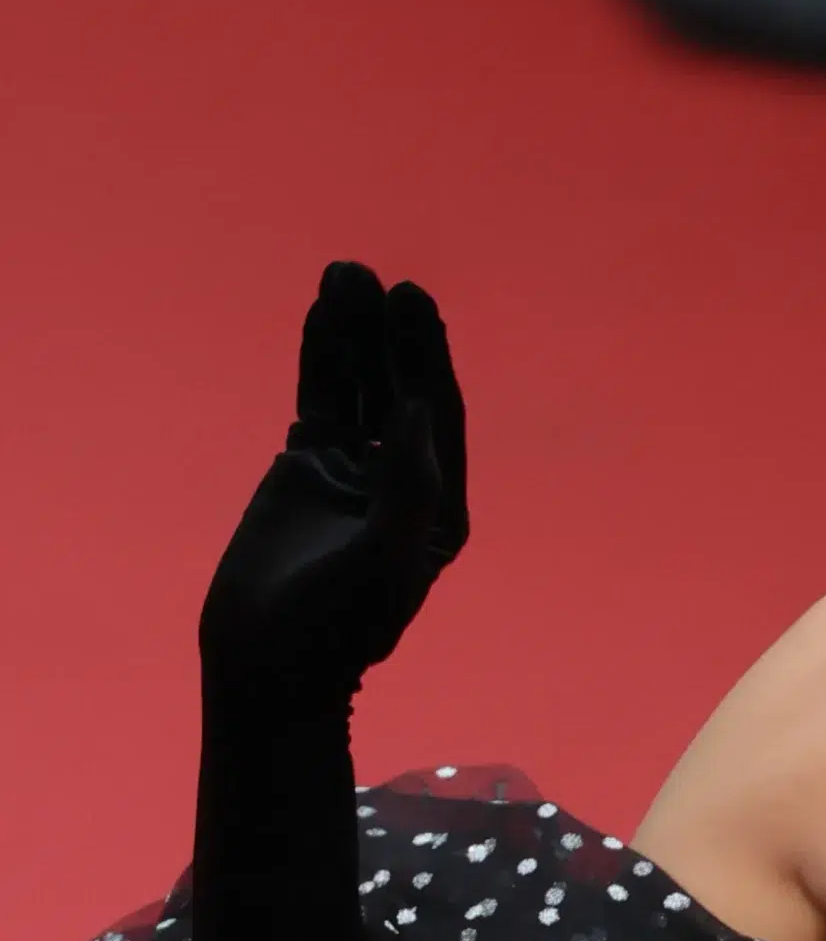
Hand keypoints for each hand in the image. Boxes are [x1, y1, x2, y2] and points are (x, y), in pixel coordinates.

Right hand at [197, 261, 469, 712]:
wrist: (270, 668)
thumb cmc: (336, 629)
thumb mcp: (384, 560)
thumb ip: (408, 488)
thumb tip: (422, 411)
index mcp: (438, 504)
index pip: (439, 413)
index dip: (427, 356)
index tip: (413, 301)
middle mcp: (403, 481)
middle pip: (399, 389)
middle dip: (390, 334)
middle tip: (377, 276)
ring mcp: (353, 473)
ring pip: (356, 387)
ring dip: (353, 334)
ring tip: (344, 272)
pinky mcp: (306, 472)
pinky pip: (318, 400)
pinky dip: (320, 358)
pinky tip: (321, 315)